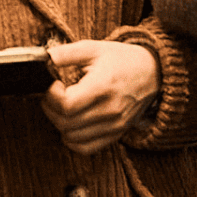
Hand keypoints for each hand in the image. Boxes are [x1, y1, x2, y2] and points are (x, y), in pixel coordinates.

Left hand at [40, 40, 158, 154]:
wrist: (153, 73)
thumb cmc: (122, 59)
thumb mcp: (94, 48)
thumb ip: (66, 53)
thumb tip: (43, 59)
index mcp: (103, 86)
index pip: (67, 105)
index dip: (51, 96)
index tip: (52, 85)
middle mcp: (110, 110)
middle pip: (66, 123)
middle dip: (50, 109)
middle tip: (51, 96)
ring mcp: (114, 125)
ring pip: (73, 137)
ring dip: (59, 124)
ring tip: (61, 107)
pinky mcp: (116, 134)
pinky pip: (87, 148)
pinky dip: (72, 140)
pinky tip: (71, 125)